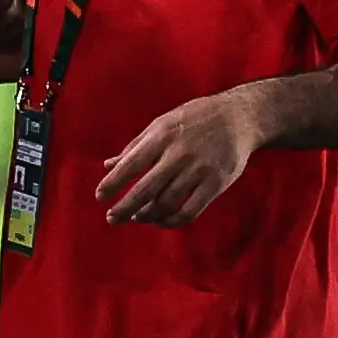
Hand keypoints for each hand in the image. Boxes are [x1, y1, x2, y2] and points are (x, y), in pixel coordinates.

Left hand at [97, 89, 262, 224]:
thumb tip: (107, 165)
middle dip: (124, 207)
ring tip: (137, 217)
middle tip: (112, 218)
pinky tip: (162, 221)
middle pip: (145, 189)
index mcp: (162, 136)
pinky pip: (190, 211)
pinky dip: (172, 221)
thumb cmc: (194, 119)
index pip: (130, 164)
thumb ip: (135, 146)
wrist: (238, 117)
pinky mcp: (216, 183)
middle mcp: (179, 153)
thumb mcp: (162, 124)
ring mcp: (199, 169)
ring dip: (147, 215)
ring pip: (166, 203)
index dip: (113, 183)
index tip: (99, 197)